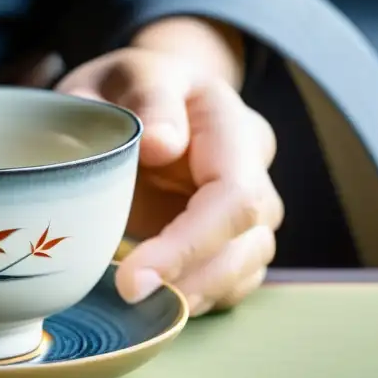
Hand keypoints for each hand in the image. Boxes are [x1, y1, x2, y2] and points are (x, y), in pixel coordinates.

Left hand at [57, 46, 282, 316]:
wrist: (140, 97)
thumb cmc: (126, 86)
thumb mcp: (125, 74)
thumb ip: (145, 96)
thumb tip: (161, 143)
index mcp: (227, 120)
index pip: (233, 194)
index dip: (188, 244)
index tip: (131, 277)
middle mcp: (252, 165)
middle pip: (250, 239)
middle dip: (191, 278)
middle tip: (127, 297)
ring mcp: (249, 204)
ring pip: (247, 266)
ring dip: (196, 294)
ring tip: (138, 304)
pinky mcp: (233, 236)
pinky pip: (232, 280)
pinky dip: (197, 298)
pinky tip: (155, 301)